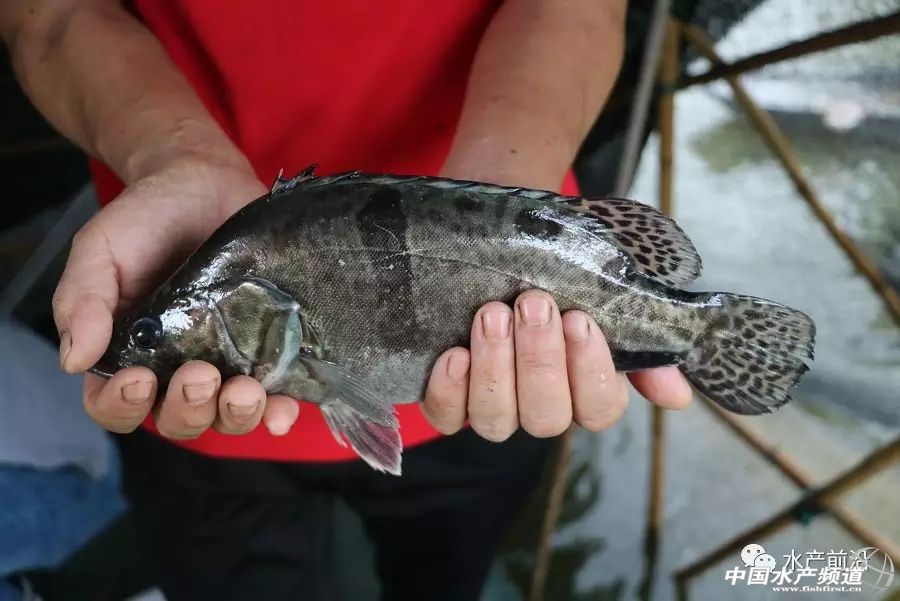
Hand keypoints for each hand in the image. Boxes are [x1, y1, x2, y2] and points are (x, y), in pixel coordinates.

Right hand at [53, 159, 300, 438]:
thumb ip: (83, 300)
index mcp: (127, 353)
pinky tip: (286, 411)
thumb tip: (73, 360)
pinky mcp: (267, 348)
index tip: (139, 380)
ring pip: (226, 415)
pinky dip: (280, 411)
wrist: (206, 181)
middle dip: (189, 409)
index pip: (115, 405)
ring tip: (245, 390)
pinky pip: (275, 395)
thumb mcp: (100, 250)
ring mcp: (226, 360)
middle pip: (177, 419)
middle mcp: (176, 367)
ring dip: (236, 415)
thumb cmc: (146, 217)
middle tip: (201, 374)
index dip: (123, 406)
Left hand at [421, 289, 692, 439]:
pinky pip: (447, 417)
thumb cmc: (558, 270)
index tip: (580, 320)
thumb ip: (640, 339)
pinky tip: (455, 355)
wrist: (501, 245)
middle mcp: (540, 405)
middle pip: (547, 416)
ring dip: (496, 369)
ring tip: (492, 315)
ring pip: (497, 420)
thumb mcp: (604, 289)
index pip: (599, 408)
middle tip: (534, 304)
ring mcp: (494, 406)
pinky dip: (450, 391)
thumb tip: (676, 396)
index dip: (591, 371)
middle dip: (540, 360)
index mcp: (585, 388)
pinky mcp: (449, 400)